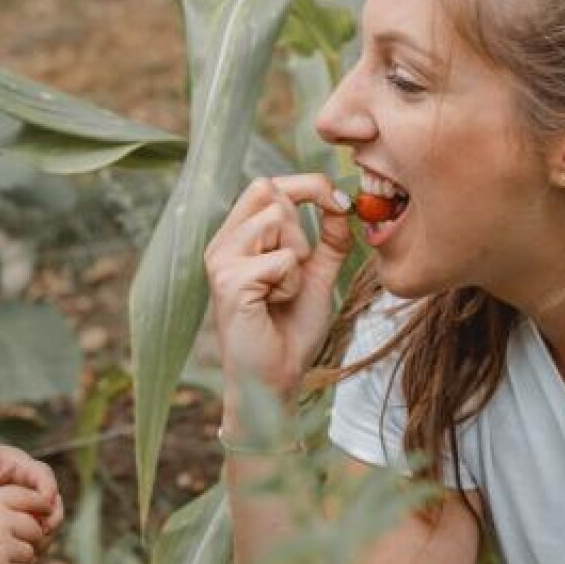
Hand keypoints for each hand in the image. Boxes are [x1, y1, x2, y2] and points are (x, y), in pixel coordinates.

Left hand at [0, 441, 62, 540]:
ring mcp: (32, 506)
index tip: (44, 509)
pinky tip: (21, 556)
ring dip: (45, 536)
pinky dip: (33, 545)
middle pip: (54, 503)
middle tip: (44, 533)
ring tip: (33, 548)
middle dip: (53, 518)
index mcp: (25, 468)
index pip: (45, 478)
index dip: (48, 493)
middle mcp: (34, 487)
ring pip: (50, 522)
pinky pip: (37, 535)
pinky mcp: (25, 522)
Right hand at [0, 485, 52, 563]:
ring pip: (31, 554)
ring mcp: (4, 548)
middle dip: (27, 539)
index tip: (40, 516)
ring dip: (21, 560)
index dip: (40, 508)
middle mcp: (3, 521)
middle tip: (11, 547)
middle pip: (35, 530)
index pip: (33, 498)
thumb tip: (28, 510)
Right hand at [204, 174, 352, 416]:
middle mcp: (222, 242)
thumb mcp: (317, 275)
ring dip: (297, 256)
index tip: (340, 202)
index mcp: (237, 237)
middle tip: (304, 263)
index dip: (307, 184)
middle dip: (301, 224)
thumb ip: (329, 239)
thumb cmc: (291, 330)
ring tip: (284, 289)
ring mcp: (221, 260)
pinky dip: (291, 282)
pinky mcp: (230, 282)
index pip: (266, 185)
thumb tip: (343, 204)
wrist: (276, 379)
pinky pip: (281, 259)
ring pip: (277, 221)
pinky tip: (276, 304)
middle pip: (269, 192)